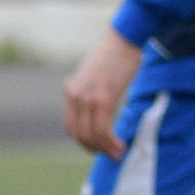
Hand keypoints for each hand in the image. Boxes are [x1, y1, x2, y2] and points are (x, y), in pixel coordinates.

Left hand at [63, 30, 143, 157]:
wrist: (124, 39)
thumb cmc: (115, 55)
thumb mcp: (97, 77)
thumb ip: (94, 93)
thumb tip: (102, 112)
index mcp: (71, 90)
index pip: (71, 125)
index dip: (83, 141)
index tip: (98, 148)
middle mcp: (74, 94)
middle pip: (78, 132)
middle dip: (94, 148)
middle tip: (109, 155)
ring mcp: (87, 97)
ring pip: (90, 133)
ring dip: (104, 148)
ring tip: (117, 153)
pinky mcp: (103, 97)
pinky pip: (103, 127)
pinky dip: (110, 140)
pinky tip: (120, 144)